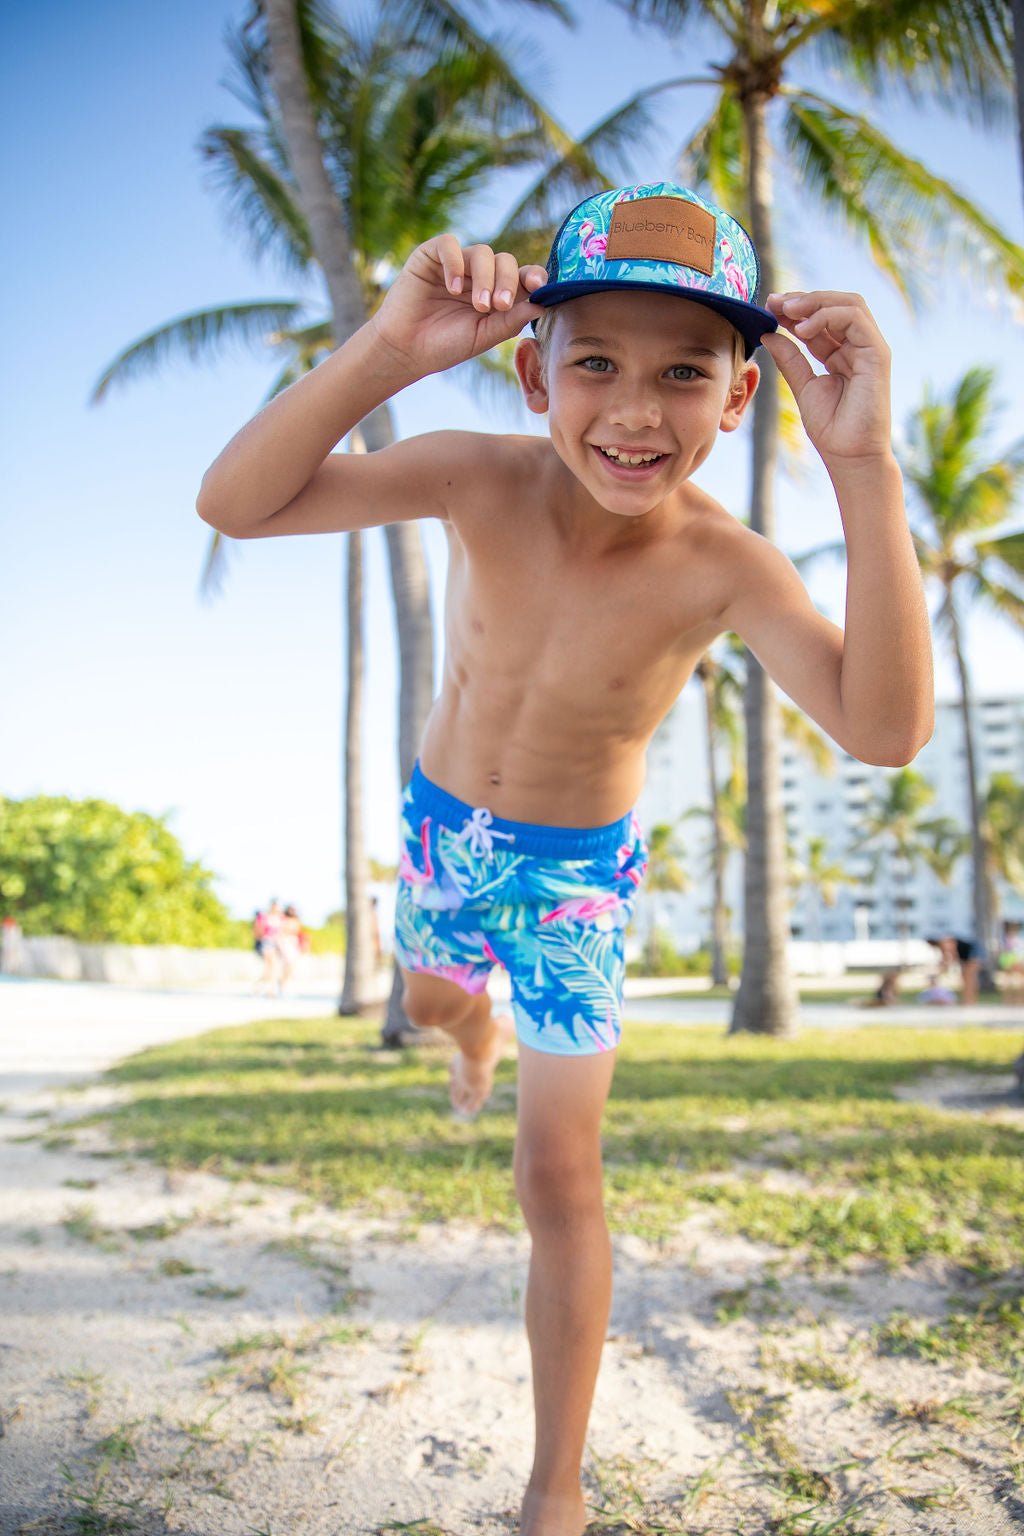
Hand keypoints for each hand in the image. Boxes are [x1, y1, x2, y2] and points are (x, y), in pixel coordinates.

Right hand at [371, 235, 547, 377]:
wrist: (406, 350)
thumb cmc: (445, 346)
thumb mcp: (483, 337)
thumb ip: (510, 321)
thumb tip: (541, 304)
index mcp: (497, 293)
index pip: (522, 276)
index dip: (534, 276)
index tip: (539, 287)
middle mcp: (479, 275)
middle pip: (505, 261)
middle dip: (507, 281)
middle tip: (499, 305)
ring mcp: (456, 264)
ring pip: (482, 252)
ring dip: (485, 277)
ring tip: (478, 304)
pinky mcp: (431, 256)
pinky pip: (449, 244)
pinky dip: (455, 263)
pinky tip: (453, 287)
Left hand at [760, 291, 892, 464]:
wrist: (849, 455)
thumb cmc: (832, 428)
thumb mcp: (803, 387)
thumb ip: (790, 359)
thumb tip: (769, 334)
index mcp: (840, 353)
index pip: (819, 319)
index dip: (794, 310)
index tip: (768, 307)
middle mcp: (858, 346)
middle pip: (835, 304)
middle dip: (803, 299)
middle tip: (774, 302)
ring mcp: (870, 348)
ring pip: (848, 304)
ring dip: (815, 302)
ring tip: (787, 311)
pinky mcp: (878, 353)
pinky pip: (855, 319)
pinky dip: (827, 316)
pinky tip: (802, 329)